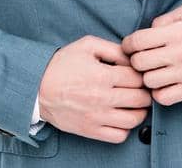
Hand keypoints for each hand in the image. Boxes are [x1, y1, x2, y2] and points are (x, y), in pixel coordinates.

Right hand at [36, 36, 151, 143]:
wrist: (36, 87)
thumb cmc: (61, 65)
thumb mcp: (87, 46)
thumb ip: (114, 49)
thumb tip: (133, 58)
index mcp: (103, 76)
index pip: (138, 78)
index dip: (142, 75)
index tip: (138, 74)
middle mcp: (102, 98)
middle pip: (141, 99)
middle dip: (145, 92)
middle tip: (141, 89)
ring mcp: (97, 117)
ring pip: (134, 120)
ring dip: (139, 111)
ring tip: (134, 104)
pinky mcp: (90, 131)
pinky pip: (118, 136)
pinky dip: (125, 129)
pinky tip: (121, 117)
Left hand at [121, 4, 181, 105]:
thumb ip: (166, 18)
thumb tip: (149, 29)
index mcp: (176, 32)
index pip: (137, 41)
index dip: (128, 44)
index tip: (131, 47)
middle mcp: (178, 53)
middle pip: (139, 63)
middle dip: (136, 61)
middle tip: (143, 60)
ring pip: (148, 81)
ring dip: (148, 77)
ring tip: (155, 72)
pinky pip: (163, 97)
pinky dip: (159, 93)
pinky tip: (164, 85)